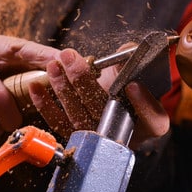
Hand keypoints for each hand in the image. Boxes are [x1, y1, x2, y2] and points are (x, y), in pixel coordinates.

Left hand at [28, 48, 169, 148]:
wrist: (113, 98)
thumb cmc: (129, 82)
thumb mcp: (136, 69)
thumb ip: (133, 59)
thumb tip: (125, 52)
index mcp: (150, 121)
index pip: (154, 119)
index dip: (144, 104)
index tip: (132, 85)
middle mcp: (125, 134)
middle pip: (105, 112)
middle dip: (84, 82)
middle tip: (70, 58)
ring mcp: (99, 139)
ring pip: (80, 118)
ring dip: (63, 90)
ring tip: (53, 67)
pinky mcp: (77, 139)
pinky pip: (60, 125)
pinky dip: (45, 106)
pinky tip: (37, 87)